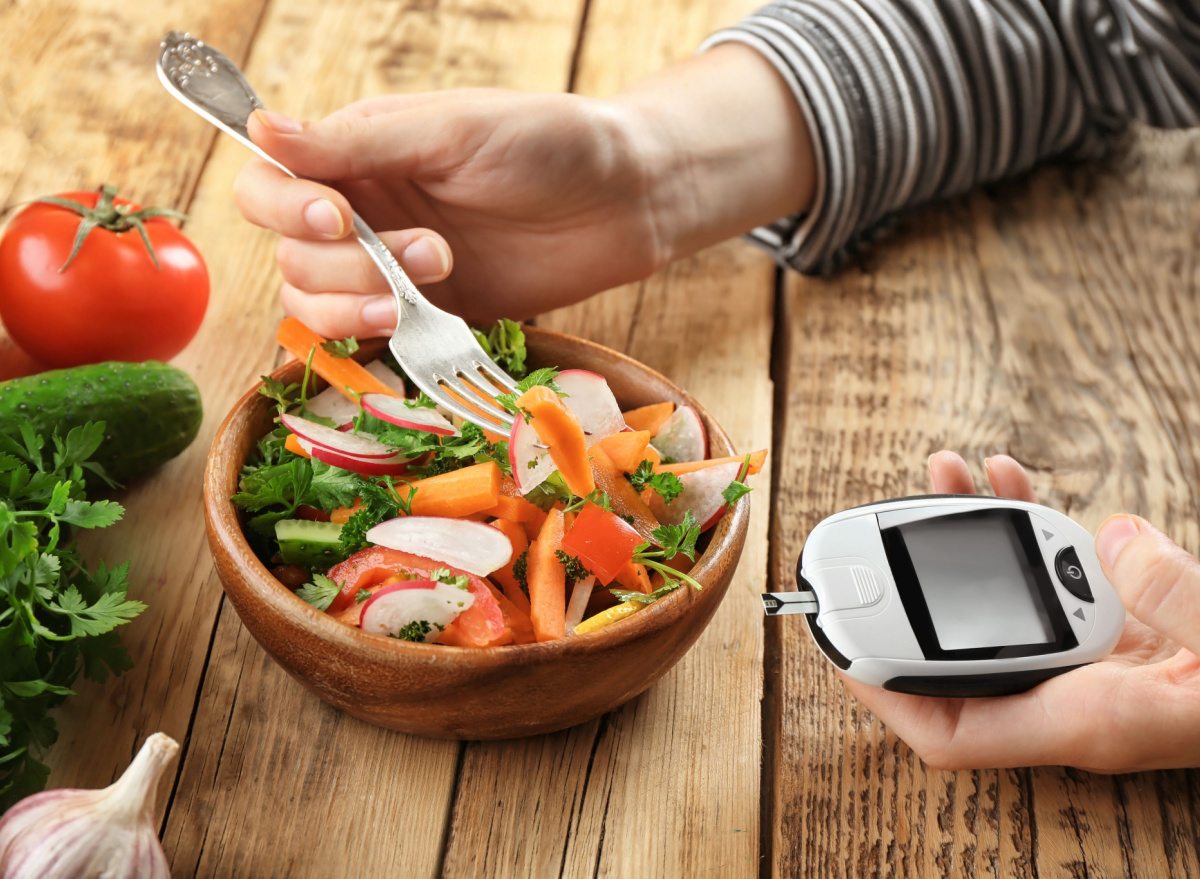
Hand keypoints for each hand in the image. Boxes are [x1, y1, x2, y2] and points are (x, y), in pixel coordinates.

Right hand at [232, 45, 813, 336]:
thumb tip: (260, 127)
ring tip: (435, 282)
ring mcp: (392, 269)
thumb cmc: (548, 142)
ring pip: (318, 305)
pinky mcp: (428, 316)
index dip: (284, 208)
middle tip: (430, 251)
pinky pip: (371, 340)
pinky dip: (378, 340)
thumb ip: (358, 143)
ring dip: (356, 306)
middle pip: (290, 256)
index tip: (339, 219)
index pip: (268, 184)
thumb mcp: (451, 130)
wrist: (627, 200)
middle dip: (344, 265)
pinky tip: (418, 323)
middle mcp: (364, 211)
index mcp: (358, 152)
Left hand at [841, 451, 1199, 770]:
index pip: (952, 729)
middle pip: (958, 646)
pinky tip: (1007, 476)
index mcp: (1081, 722)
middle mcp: (1071, 690)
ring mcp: (1090, 650)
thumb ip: (1160, 609)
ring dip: (961, 533)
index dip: (886, 693)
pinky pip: (1049, 568)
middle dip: (910, 587)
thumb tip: (1107, 546)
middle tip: (871, 540)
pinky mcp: (1118, 615)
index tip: (841, 645)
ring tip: (939, 474)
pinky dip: (1023, 519)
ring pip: (997, 593)